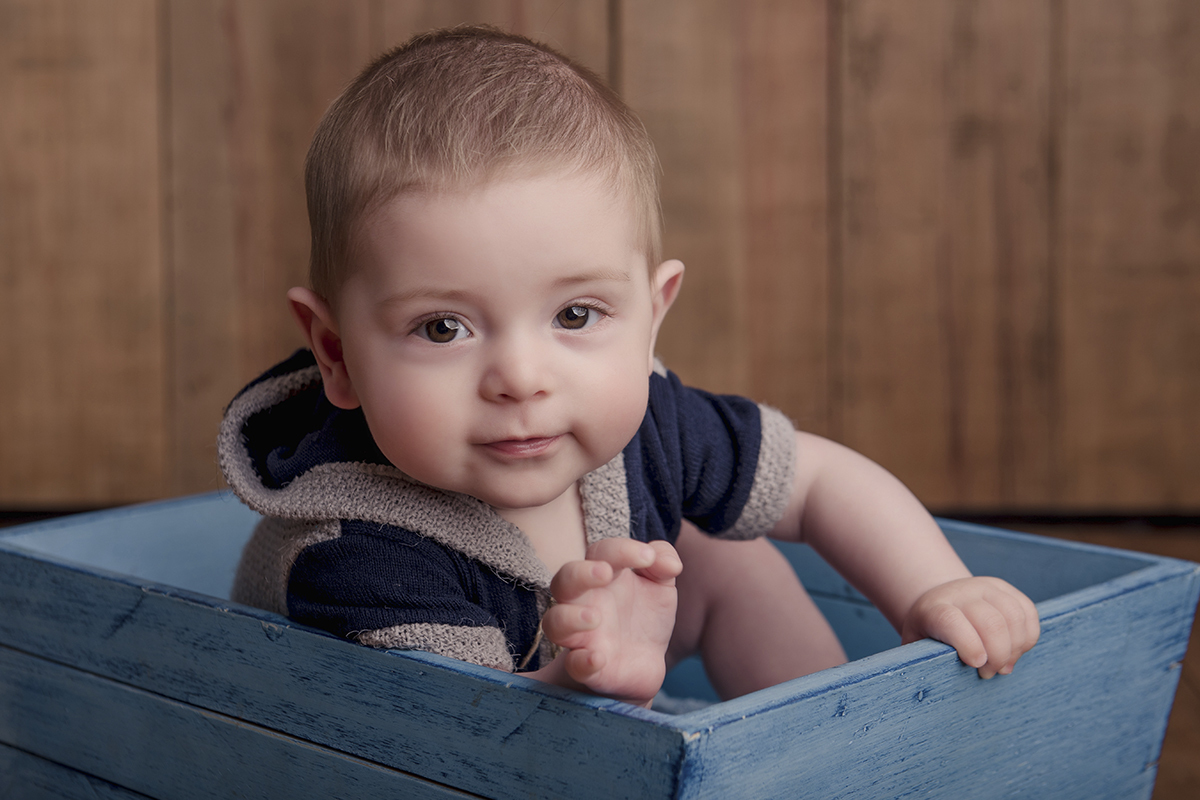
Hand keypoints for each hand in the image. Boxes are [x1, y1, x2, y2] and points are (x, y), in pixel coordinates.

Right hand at [539, 538, 681, 706]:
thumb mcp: (661, 584)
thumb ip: (664, 561)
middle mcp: (584, 602)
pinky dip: (581, 661)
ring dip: (571, 618)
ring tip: (595, 617)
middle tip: (604, 573)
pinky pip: (573, 664)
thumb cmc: (645, 614)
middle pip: (564, 580)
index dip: (621, 550)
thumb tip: (670, 563)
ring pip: (554, 622)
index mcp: (601, 576)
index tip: (648, 557)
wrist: (646, 662)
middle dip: (579, 574)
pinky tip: (598, 658)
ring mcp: (582, 635)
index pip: (600, 553)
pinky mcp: (586, 667)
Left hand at [901, 576, 1039, 678]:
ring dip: (1015, 649)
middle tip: (988, 673)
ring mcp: (986, 587)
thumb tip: (936, 686)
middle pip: (991, 622)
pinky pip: (1028, 612)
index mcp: (934, 608)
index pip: (950, 620)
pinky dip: (1028, 637)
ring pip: (1014, 617)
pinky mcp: (1006, 589)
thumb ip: (922, 663)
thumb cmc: (928, 633)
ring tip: (1003, 665)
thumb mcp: (916, 646)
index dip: (968, 645)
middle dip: (997, 656)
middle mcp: (961, 592)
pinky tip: (1016, 650)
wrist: (939, 600)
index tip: (977, 665)